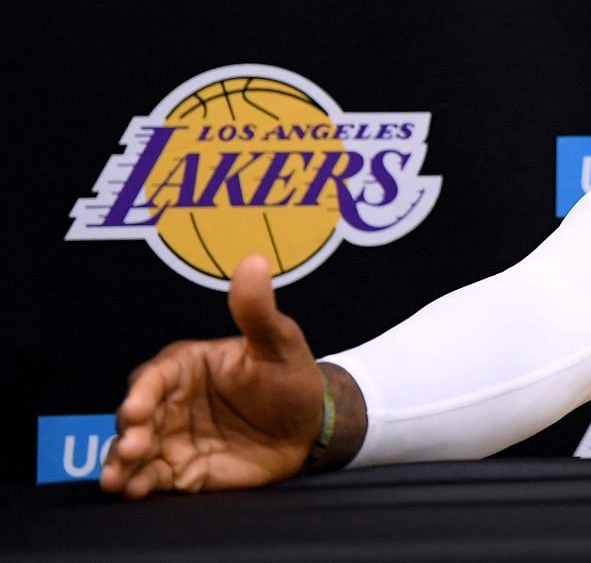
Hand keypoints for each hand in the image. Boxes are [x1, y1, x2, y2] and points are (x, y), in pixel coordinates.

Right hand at [102, 255, 324, 497]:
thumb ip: (258, 312)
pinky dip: (137, 485)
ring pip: (133, 449)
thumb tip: (254, 262)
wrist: (309, 427)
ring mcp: (171, 437)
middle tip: (133, 445)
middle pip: (135, 416)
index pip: (154, 376)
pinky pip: (149, 478)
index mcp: (187, 366)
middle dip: (128, 431)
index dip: (143, 392)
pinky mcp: (178, 469)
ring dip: (120, 463)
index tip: (137, 407)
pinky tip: (133, 491)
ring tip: (118, 479)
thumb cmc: (289, 377)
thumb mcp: (279, 342)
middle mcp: (170, 401)